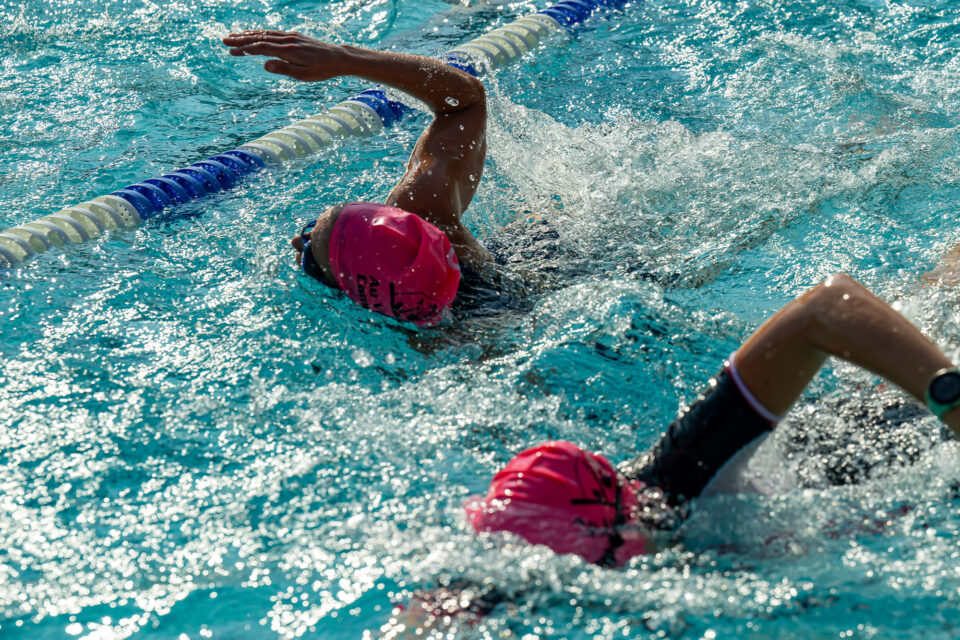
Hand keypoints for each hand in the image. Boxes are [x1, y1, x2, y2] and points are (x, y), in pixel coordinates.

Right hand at [222, 30, 350, 81]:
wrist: (337, 57)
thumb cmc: (321, 70)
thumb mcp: (304, 75)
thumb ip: (284, 69)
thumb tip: (265, 65)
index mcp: (288, 50)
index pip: (261, 48)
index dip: (245, 50)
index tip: (231, 51)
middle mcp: (288, 40)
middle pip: (260, 38)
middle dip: (241, 39)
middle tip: (224, 41)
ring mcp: (291, 36)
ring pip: (265, 34)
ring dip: (248, 35)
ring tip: (234, 37)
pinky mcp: (294, 36)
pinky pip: (273, 33)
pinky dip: (260, 33)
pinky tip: (254, 35)